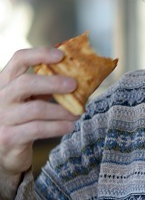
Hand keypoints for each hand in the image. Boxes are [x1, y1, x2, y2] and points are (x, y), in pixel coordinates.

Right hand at [0, 47, 77, 185]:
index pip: (19, 59)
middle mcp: (0, 97)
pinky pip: (37, 129)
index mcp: (7, 80)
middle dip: (53, 82)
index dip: (40, 54)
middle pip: (25, 83)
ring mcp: (2, 117)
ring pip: (35, 109)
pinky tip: (69, 126)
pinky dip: (57, 127)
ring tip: (78, 112)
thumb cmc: (23, 116)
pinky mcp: (7, 137)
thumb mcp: (31, 96)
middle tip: (74, 85)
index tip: (61, 55)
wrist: (6, 149)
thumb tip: (79, 74)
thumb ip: (47, 84)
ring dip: (61, 110)